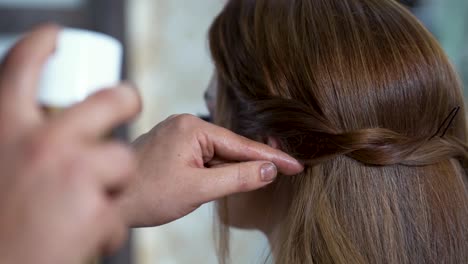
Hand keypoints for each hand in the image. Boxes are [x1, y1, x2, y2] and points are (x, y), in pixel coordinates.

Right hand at [0, 25, 140, 263]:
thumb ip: (15, 140)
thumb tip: (39, 122)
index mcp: (4, 129)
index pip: (22, 67)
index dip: (39, 45)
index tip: (53, 37)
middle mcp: (43, 144)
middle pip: (107, 101)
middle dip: (124, 99)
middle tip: (127, 102)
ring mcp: (76, 176)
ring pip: (122, 160)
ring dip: (111, 180)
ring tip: (80, 205)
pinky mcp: (99, 213)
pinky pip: (117, 208)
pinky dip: (104, 223)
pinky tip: (78, 235)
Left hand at [120, 114, 302, 226]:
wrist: (110, 200)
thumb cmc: (147, 194)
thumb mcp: (197, 189)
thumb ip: (236, 178)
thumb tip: (269, 170)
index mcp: (192, 128)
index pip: (241, 144)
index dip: (271, 157)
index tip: (296, 165)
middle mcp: (185, 124)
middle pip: (231, 146)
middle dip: (254, 162)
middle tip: (287, 170)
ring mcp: (178, 134)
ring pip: (218, 153)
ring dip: (233, 168)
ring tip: (256, 178)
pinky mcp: (173, 146)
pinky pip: (204, 156)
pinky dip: (217, 169)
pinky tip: (224, 180)